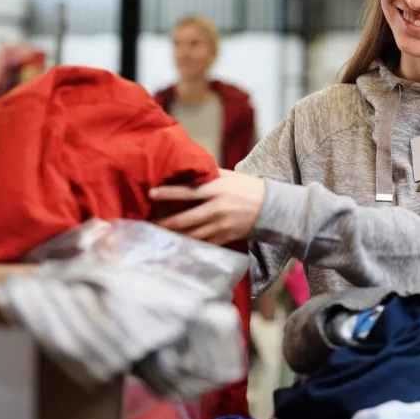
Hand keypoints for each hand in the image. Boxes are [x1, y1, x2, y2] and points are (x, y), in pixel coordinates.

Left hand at [150, 168, 265, 244]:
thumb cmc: (248, 188)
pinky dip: (189, 246)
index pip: (188, 191)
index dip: (168, 193)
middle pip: (185, 219)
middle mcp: (217, 209)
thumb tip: (185, 172)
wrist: (273, 208)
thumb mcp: (229, 176)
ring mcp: (221, 226)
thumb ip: (208, 176)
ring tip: (157, 237)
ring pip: (191, 235)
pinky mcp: (225, 238)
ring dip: (173, 237)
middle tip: (147, 224)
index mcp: (218, 190)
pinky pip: (203, 244)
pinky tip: (176, 246)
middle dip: (164, 223)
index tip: (150, 193)